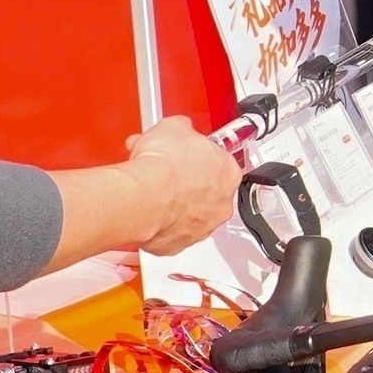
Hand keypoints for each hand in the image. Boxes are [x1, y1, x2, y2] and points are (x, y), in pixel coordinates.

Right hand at [118, 119, 234, 252]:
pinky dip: (160, 223)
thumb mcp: (173, 127)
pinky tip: (147, 209)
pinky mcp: (179, 244)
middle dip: (186, 181)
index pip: (220, 163)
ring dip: (174, 203)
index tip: (186, 156)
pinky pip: (172, 233)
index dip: (198, 158)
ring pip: (190, 214)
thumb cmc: (163, 165)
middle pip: (207, 191)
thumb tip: (179, 128)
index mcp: (228, 172)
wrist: (144, 196)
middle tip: (165, 171)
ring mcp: (202, 227)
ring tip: (151, 190)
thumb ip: (183, 129)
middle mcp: (221, 204)